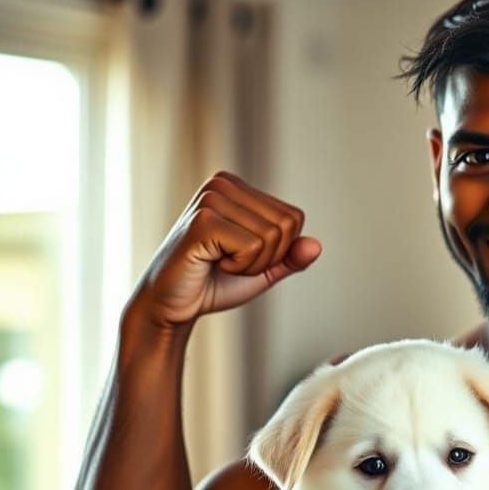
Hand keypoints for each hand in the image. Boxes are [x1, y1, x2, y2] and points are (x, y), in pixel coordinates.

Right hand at [131, 171, 321, 329]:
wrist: (171, 305)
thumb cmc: (214, 283)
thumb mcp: (264, 269)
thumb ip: (291, 257)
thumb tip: (316, 245)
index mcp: (237, 188)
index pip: (294, 217)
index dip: (278, 250)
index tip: (243, 256)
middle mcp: (223, 184)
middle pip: (286, 225)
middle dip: (267, 258)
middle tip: (230, 263)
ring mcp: (210, 199)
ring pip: (271, 236)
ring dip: (251, 264)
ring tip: (219, 262)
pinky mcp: (202, 220)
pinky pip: (253, 247)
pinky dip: (239, 267)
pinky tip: (210, 263)